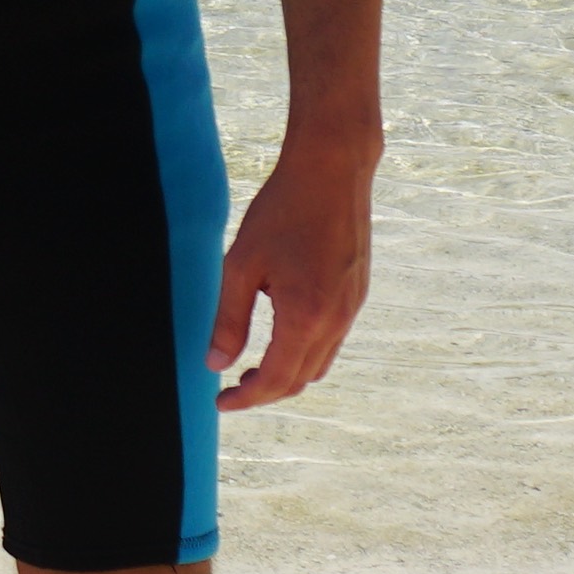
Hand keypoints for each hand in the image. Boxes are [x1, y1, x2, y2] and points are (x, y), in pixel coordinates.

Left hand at [207, 132, 374, 410]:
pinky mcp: (357, 293)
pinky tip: (280, 334)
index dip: (245, 399)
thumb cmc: (282, 211)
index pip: (275, 380)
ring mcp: (352, 307)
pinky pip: (332, 339)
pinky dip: (305, 352)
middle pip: (300, 379)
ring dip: (286, 374)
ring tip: (251, 367)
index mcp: (305, 317)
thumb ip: (229, 319)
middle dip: (264, 392)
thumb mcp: (241, 265)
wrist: (332, 171)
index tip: (219, 402)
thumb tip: (216, 364)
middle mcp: (336, 320)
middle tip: (230, 389)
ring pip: (319, 363)